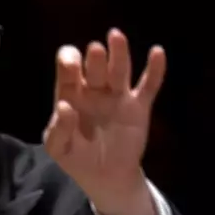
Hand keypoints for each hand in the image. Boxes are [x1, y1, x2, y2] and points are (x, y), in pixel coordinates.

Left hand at [42, 29, 165, 214]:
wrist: (105, 178)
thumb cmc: (76, 158)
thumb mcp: (58, 148)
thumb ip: (58, 129)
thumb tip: (64, 106)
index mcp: (71, 95)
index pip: (68, 71)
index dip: (68, 62)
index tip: (71, 65)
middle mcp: (94, 91)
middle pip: (95, 67)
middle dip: (95, 58)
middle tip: (95, 50)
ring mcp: (117, 97)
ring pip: (119, 70)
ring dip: (119, 53)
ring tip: (115, 36)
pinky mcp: (139, 108)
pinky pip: (148, 86)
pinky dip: (155, 70)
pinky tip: (157, 52)